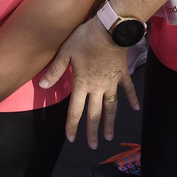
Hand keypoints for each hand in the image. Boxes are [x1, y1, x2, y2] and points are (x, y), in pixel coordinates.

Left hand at [38, 17, 139, 146]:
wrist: (110, 30)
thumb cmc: (85, 39)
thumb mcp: (65, 52)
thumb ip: (55, 71)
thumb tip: (42, 85)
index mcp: (82, 84)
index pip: (75, 110)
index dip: (72, 125)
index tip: (71, 138)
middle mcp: (97, 88)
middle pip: (95, 114)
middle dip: (92, 131)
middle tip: (92, 146)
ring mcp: (112, 82)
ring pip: (111, 107)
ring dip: (110, 123)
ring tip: (109, 137)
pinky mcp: (122, 74)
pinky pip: (127, 89)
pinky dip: (132, 99)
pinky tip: (135, 109)